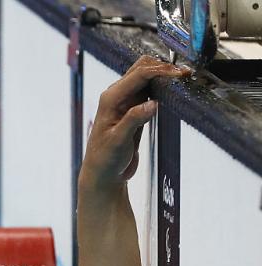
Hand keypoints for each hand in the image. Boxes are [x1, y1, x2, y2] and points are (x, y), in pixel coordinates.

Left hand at [81, 56, 189, 189]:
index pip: (138, 75)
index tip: (181, 74)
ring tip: (185, 79)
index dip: (160, 70)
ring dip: (165, 75)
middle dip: (164, 67)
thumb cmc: (105, 158)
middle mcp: (118, 95)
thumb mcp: (118, 141)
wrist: (104, 173)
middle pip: (142, 69)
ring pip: (147, 78)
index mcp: (111, 98)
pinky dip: (164, 87)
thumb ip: (133, 120)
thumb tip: (152, 103)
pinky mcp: (136, 109)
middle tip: (186, 75)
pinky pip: (151, 91)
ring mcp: (127, 101)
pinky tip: (176, 90)